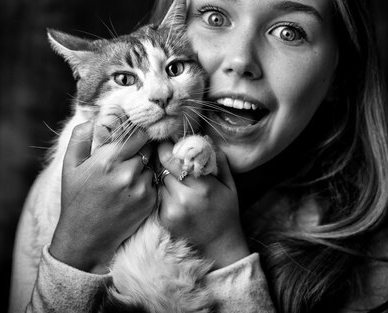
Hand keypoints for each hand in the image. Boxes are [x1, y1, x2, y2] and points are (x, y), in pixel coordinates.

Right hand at [49, 121, 156, 273]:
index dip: (138, 132)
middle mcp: (128, 172)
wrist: (85, 237)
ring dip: (145, 165)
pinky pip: (155, 181)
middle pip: (148, 148)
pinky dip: (147, 181)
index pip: (138, 134)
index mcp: (108, 159)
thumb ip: (80, 137)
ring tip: (128, 173)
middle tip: (132, 152)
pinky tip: (132, 188)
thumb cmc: (76, 198)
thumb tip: (93, 118)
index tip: (135, 133)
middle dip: (142, 147)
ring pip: (152, 164)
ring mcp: (141, 188)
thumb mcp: (70, 166)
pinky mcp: (150, 202)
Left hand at [157, 141, 249, 269]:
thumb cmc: (227, 213)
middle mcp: (184, 198)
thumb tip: (206, 139)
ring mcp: (171, 210)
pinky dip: (163, 192)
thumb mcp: (230, 186)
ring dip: (162, 176)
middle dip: (163, 159)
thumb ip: (219, 161)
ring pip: (158, 181)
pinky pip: (158, 196)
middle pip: (161, 167)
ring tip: (173, 177)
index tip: (168, 142)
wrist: (220, 247)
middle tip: (167, 155)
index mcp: (202, 187)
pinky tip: (174, 194)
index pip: (172, 158)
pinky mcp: (163, 219)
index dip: (167, 147)